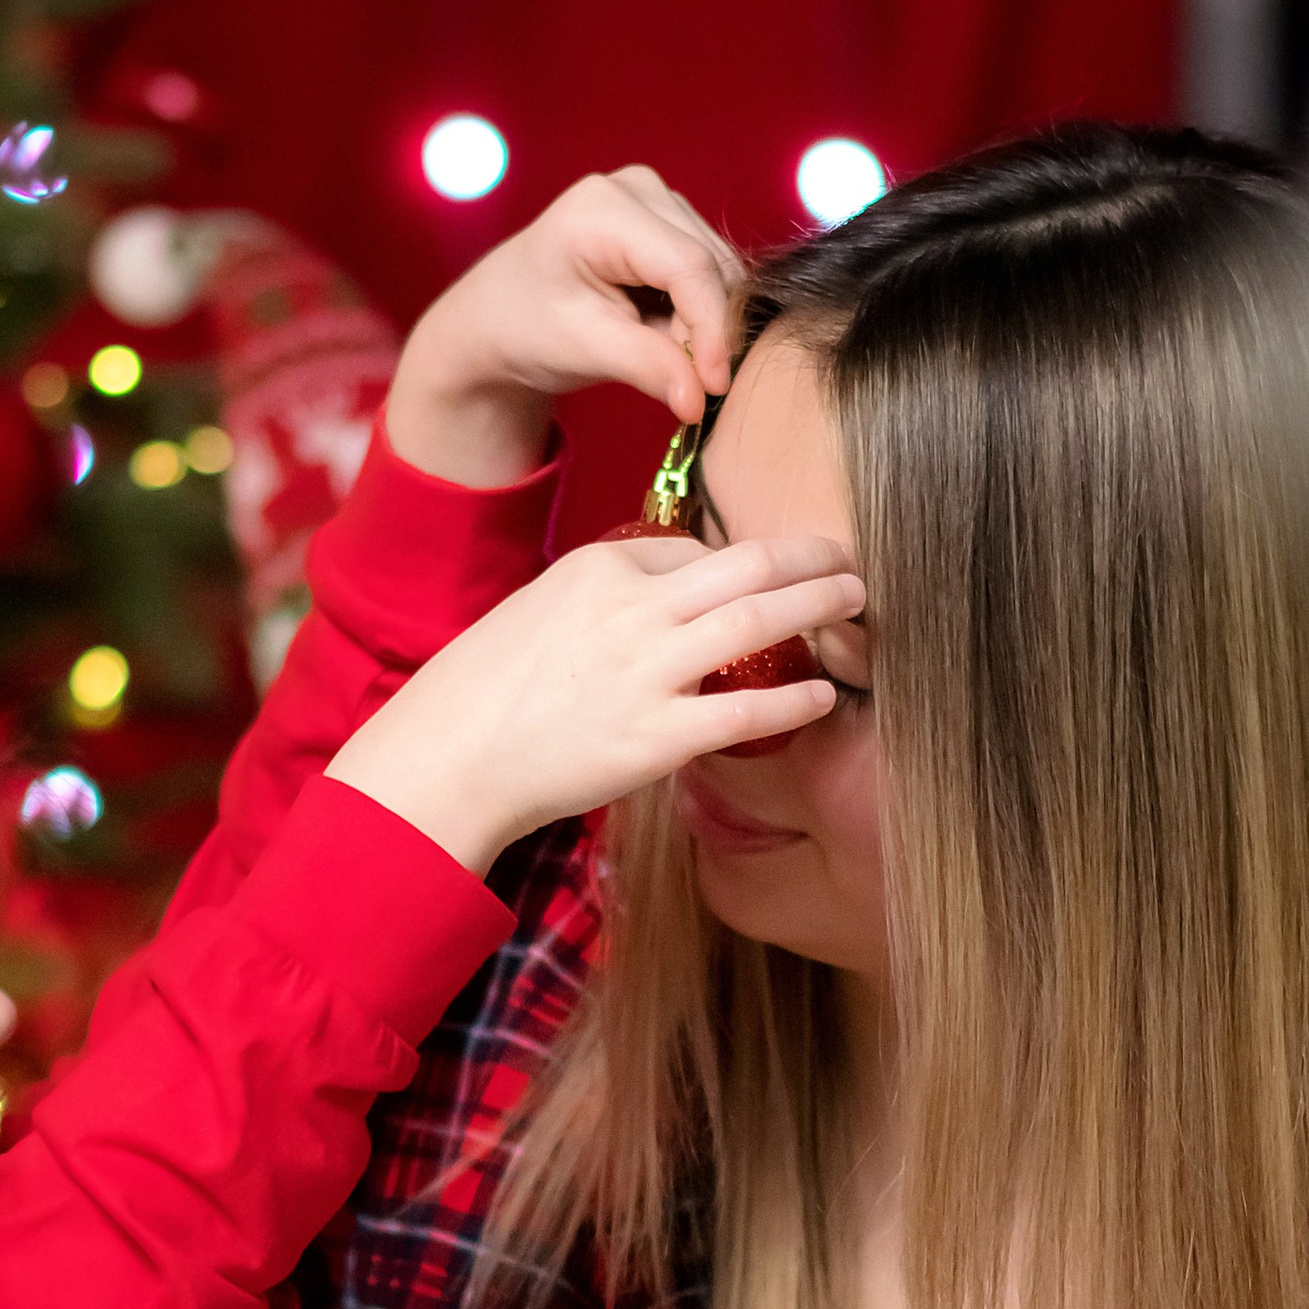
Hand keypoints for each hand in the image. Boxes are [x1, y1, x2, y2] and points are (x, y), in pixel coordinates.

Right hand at [326, 527, 859, 872]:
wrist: (449, 756)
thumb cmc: (487, 688)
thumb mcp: (541, 611)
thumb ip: (607, 596)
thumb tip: (673, 598)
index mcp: (599, 565)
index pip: (693, 551)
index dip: (740, 565)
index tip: (769, 576)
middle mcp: (630, 607)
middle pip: (748, 565)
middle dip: (811, 559)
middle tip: (850, 561)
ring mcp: (647, 671)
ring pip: (760, 620)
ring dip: (822, 606)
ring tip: (859, 604)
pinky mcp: (656, 737)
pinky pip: (748, 711)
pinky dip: (797, 698)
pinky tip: (825, 695)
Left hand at [385, 168, 742, 487]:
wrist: (499, 316)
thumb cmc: (526, 327)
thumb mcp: (584, 350)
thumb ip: (648, 367)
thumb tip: (702, 398)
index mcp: (602, 209)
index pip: (688, 266)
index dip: (711, 328)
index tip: (716, 386)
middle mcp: (636, 189)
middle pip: (708, 264)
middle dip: (705, 330)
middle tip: (683, 383)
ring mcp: (655, 198)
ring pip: (716, 269)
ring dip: (701, 323)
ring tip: (656, 354)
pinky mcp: (667, 220)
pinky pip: (707, 270)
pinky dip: (695, 312)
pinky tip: (659, 332)